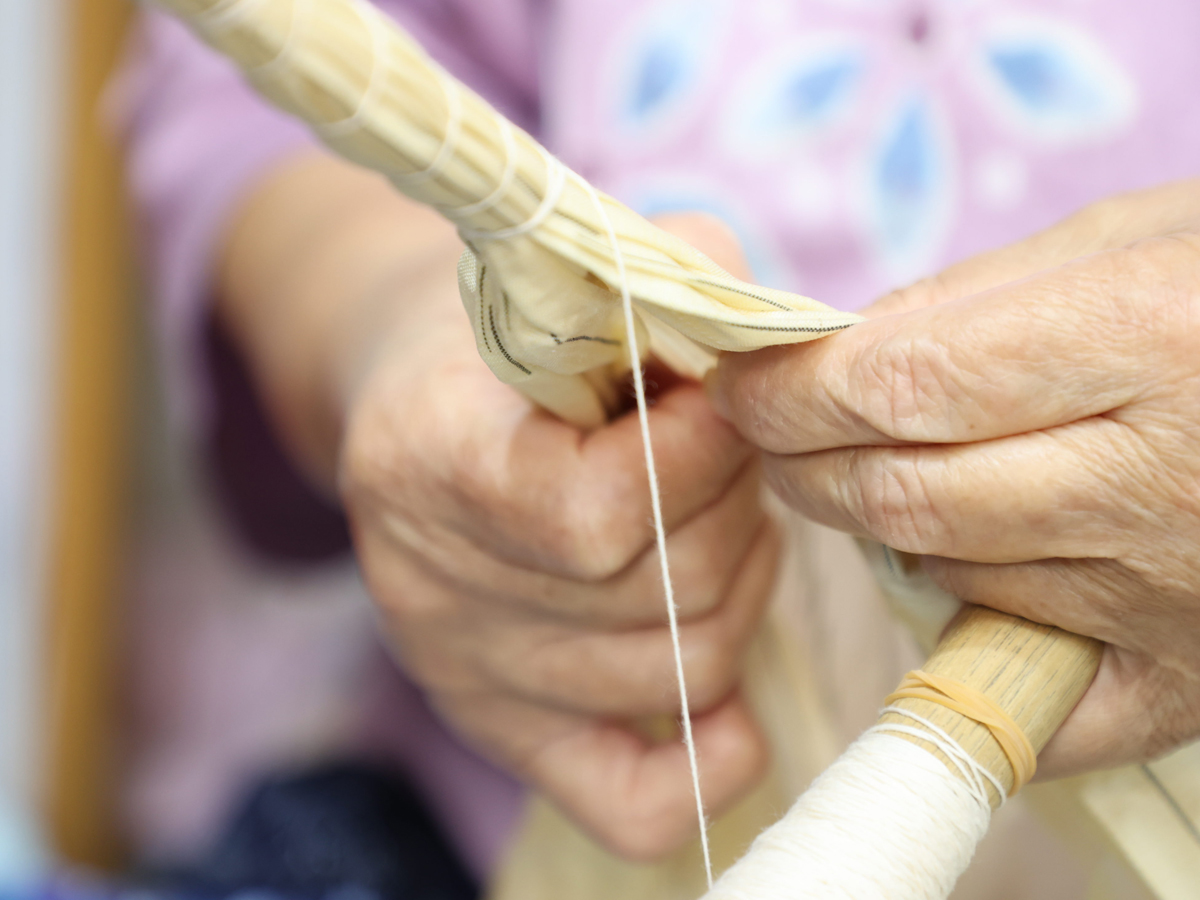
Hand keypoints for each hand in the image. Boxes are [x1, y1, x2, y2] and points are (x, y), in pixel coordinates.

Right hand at [335, 212, 775, 857]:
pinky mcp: (507, 730)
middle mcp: (428, 589)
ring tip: (718, 515)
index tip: (717, 399)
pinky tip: (733, 700)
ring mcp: (465, 674)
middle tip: (726, 451)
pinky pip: (630, 804)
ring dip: (742, 581)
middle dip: (736, 507)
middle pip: (659, 598)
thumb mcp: (585, 266)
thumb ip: (685, 279)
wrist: (423, 401)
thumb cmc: (512, 332)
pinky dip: (709, 760)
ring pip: (682, 672)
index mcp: (424, 460)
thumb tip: (783, 363)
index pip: (593, 516)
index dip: (695, 458)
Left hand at [711, 180, 1199, 777]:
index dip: (792, 389)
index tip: (744, 380)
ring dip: (873, 526)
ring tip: (870, 472)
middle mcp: (1161, 486)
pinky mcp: (1184, 678)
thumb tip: (837, 349)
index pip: (900, 386)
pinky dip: (953, 640)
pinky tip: (948, 582)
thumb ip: (979, 292)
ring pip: (942, 575)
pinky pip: (1023, 695)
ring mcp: (1173, 599)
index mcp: (1154, 340)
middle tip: (774, 429)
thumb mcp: (1138, 236)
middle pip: (902, 495)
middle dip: (803, 461)